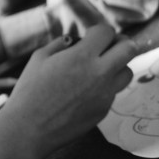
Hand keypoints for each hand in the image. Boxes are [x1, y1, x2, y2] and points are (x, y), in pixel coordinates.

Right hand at [8, 24, 135, 150]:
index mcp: (81, 56)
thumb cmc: (29, 91)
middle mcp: (99, 73)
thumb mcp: (39, 58)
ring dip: (117, 65)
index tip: (91, 36)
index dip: (100, 31)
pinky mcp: (104, 110)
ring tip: (99, 68)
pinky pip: (113, 92)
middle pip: (129, 49)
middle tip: (107, 47)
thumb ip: (61, 44)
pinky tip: (86, 90)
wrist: (29, 128)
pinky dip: (105, 86)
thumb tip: (74, 40)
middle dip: (120, 43)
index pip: (107, 32)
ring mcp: (105, 94)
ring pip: (127, 72)